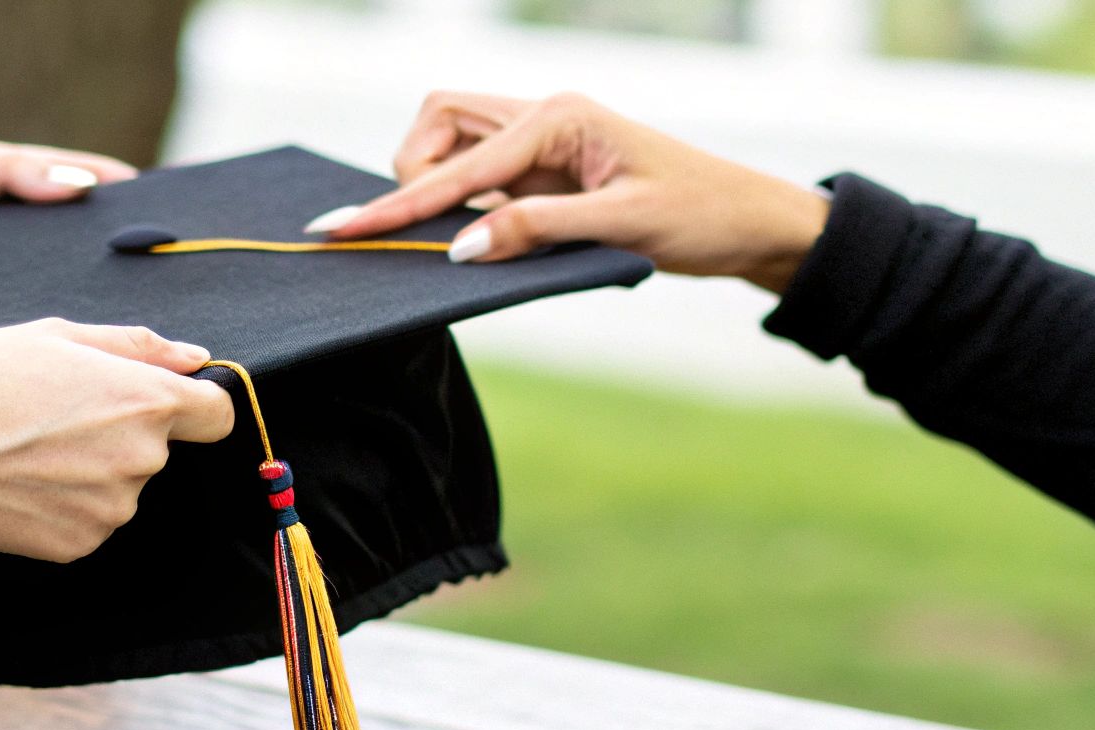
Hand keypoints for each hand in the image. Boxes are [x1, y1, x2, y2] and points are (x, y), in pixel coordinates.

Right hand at [0, 319, 234, 561]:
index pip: (218, 413)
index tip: (167, 400)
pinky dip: (63, 503)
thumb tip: (195, 359)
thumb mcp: (54, 335)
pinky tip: (18, 481)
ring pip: (122, 485)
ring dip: (90, 468)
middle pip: (160, 447)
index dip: (197, 404)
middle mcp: (141, 460)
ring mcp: (111, 510)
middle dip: (122, 430)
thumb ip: (137, 347)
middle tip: (52, 412)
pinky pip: (90, 519)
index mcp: (145, 400)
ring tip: (25, 445)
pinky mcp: (79, 545)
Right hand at [310, 91, 828, 292]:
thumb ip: (535, 230)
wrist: (750, 223)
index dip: (399, 203)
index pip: (457, 164)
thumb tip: (459, 247)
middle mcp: (543, 119)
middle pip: (438, 124)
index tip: (344, 228)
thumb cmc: (700, 214)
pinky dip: (465, 208)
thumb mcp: (621, 225)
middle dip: (416, 173)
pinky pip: (482, 181)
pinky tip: (476, 240)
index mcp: (558, 118)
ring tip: (465, 239)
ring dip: (439, 188)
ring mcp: (543, 146)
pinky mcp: (547, 175)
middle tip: (427, 229)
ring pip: (454, 147)